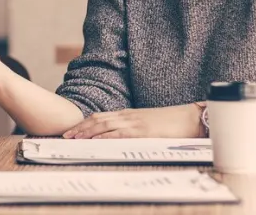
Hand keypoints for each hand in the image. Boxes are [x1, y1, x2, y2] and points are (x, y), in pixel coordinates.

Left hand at [62, 104, 201, 138]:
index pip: (101, 117)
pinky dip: (104, 137)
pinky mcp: (142, 131)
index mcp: (128, 114)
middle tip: (65, 136)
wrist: (190, 118)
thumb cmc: (172, 123)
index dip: (84, 123)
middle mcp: (128, 116)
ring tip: (73, 139)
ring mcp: (134, 123)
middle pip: (97, 120)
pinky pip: (119, 134)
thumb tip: (120, 137)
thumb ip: (133, 128)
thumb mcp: (148, 124)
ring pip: (104, 126)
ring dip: (86, 132)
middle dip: (79, 128)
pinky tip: (95, 141)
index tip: (72, 130)